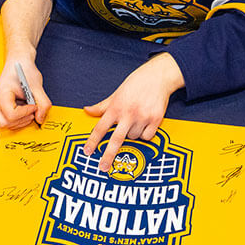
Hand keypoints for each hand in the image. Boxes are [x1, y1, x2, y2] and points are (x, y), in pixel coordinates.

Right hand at [0, 56, 50, 129]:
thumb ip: (43, 104)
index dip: (26, 113)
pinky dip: (18, 119)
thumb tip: (40, 119)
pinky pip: (7, 120)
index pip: (11, 115)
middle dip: (21, 120)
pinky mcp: (0, 106)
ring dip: (20, 120)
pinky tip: (24, 108)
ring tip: (28, 107)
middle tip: (32, 109)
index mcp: (2, 94)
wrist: (19, 61)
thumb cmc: (24, 69)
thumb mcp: (37, 86)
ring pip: (5, 125)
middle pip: (4, 123)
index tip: (34, 105)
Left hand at [83, 53, 184, 171]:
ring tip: (135, 119)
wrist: (158, 77)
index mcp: (116, 107)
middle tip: (103, 168)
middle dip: (108, 155)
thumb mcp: (116, 94)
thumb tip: (86, 110)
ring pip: (133, 137)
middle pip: (116, 139)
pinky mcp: (155, 120)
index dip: (93, 140)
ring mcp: (142, 117)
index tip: (87, 152)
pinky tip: (145, 122)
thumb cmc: (135, 84)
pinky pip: (147, 136)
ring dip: (132, 133)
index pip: (101, 127)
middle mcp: (128, 113)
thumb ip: (101, 106)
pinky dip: (145, 133)